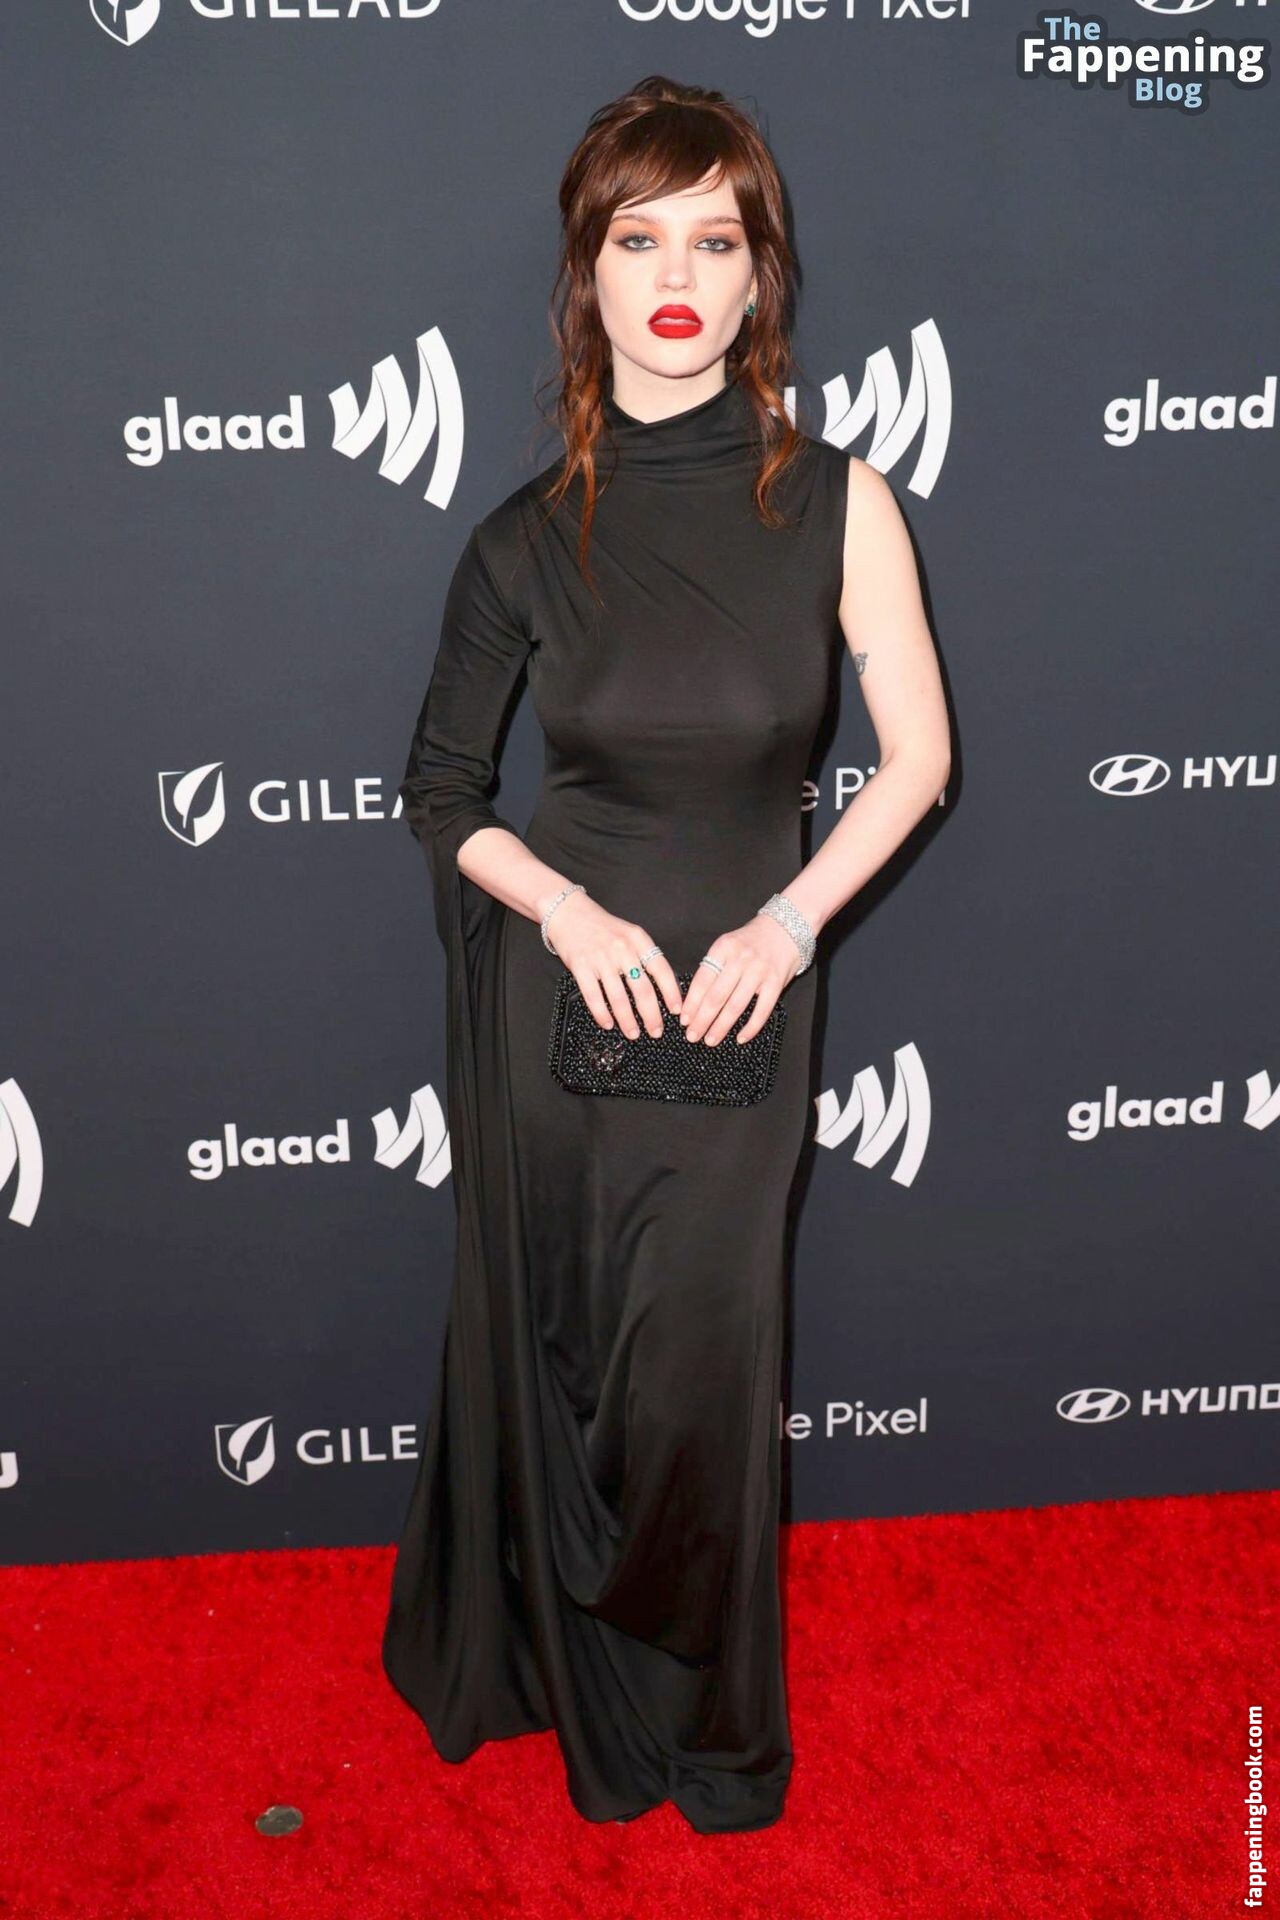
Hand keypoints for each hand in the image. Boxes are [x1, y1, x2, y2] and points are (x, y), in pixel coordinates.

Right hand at [543, 891, 683, 1039]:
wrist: (569, 913)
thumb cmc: (602, 928)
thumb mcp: (630, 934)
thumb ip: (644, 956)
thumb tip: (661, 988)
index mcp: (638, 940)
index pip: (661, 969)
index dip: (671, 993)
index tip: (676, 1011)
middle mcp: (622, 949)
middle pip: (642, 989)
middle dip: (651, 1015)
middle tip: (656, 1031)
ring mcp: (600, 958)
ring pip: (618, 997)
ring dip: (627, 1020)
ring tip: (633, 1033)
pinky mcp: (580, 966)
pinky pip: (593, 996)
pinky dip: (602, 1014)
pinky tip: (608, 1024)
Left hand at [680, 915, 800, 1045]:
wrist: (785, 928)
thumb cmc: (751, 941)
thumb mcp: (728, 945)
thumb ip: (714, 967)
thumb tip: (694, 1001)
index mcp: (723, 948)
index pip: (702, 980)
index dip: (691, 1003)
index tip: (684, 1020)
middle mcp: (740, 959)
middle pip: (716, 996)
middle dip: (702, 1020)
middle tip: (692, 1035)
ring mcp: (759, 971)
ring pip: (735, 1006)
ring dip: (721, 1027)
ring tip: (710, 1040)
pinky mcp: (775, 983)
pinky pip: (761, 1010)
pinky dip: (750, 1027)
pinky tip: (740, 1038)